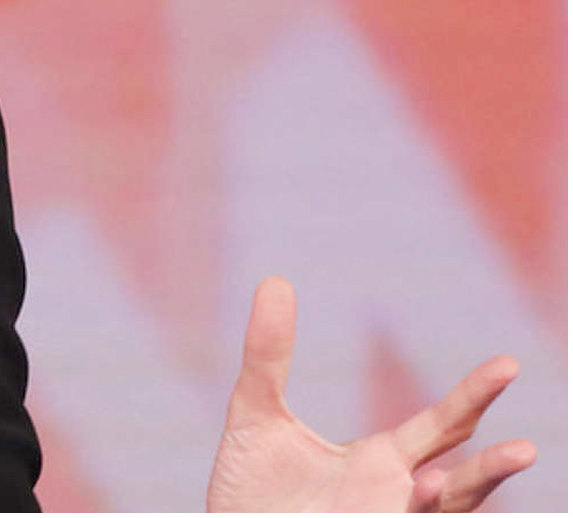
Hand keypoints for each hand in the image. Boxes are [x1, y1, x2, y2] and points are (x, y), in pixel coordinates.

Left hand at [207, 276, 535, 511]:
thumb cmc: (249, 486)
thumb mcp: (256, 413)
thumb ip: (267, 354)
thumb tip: (275, 281)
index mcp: (383, 461)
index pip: (444, 425)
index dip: (475, 395)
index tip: (508, 365)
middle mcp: (396, 496)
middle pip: (463, 480)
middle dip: (494, 465)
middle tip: (527, 448)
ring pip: (446, 513)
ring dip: (473, 496)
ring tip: (509, 466)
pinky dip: (418, 513)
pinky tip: (425, 489)